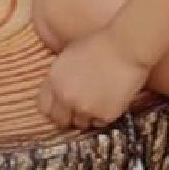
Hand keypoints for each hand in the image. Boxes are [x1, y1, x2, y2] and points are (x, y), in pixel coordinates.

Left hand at [36, 29, 150, 129]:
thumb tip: (59, 90)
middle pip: (60, 121)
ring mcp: (84, 108)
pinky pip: (99, 123)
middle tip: (79, 111)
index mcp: (53, 81)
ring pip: (80, 124)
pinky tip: (109, 103)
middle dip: (69, 117)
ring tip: (97, 104)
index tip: (61, 108)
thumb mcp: (68, 57)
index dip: (54, 109)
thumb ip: (60, 77)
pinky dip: (103, 117)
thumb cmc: (98, 45)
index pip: (44, 107)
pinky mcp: (103, 116)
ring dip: (87, 117)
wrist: (124, 49)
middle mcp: (65, 97)